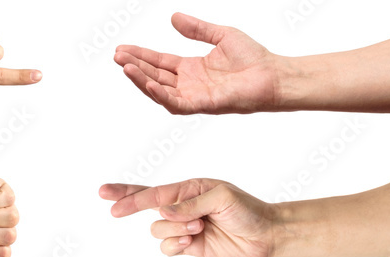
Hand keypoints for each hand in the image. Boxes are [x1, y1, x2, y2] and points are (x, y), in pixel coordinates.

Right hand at [99, 178, 277, 256]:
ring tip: (198, 229)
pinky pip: (168, 247)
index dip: (130, 195)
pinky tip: (191, 242)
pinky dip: (175, 246)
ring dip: (174, 230)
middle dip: (129, 204)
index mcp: (189, 188)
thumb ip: (190, 205)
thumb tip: (162, 210)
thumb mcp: (222, 199)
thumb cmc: (248, 210)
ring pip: (158, 230)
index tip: (109, 198)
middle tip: (111, 207)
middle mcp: (183, 206)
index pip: (153, 191)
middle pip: (145, 206)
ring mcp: (184, 227)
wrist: (265, 236)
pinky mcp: (189, 246)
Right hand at [115, 13, 278, 114]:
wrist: (272, 75)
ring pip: (161, 92)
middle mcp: (189, 85)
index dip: (140, 56)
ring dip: (142, 81)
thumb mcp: (220, 35)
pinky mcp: (204, 105)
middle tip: (117, 56)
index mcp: (191, 69)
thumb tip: (173, 18)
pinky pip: (178, 103)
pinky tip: (150, 84)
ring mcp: (195, 97)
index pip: (159, 63)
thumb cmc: (252, 58)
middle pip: (155, 76)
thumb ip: (196, 29)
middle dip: (135, 67)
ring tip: (126, 68)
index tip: (122, 49)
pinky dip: (162, 95)